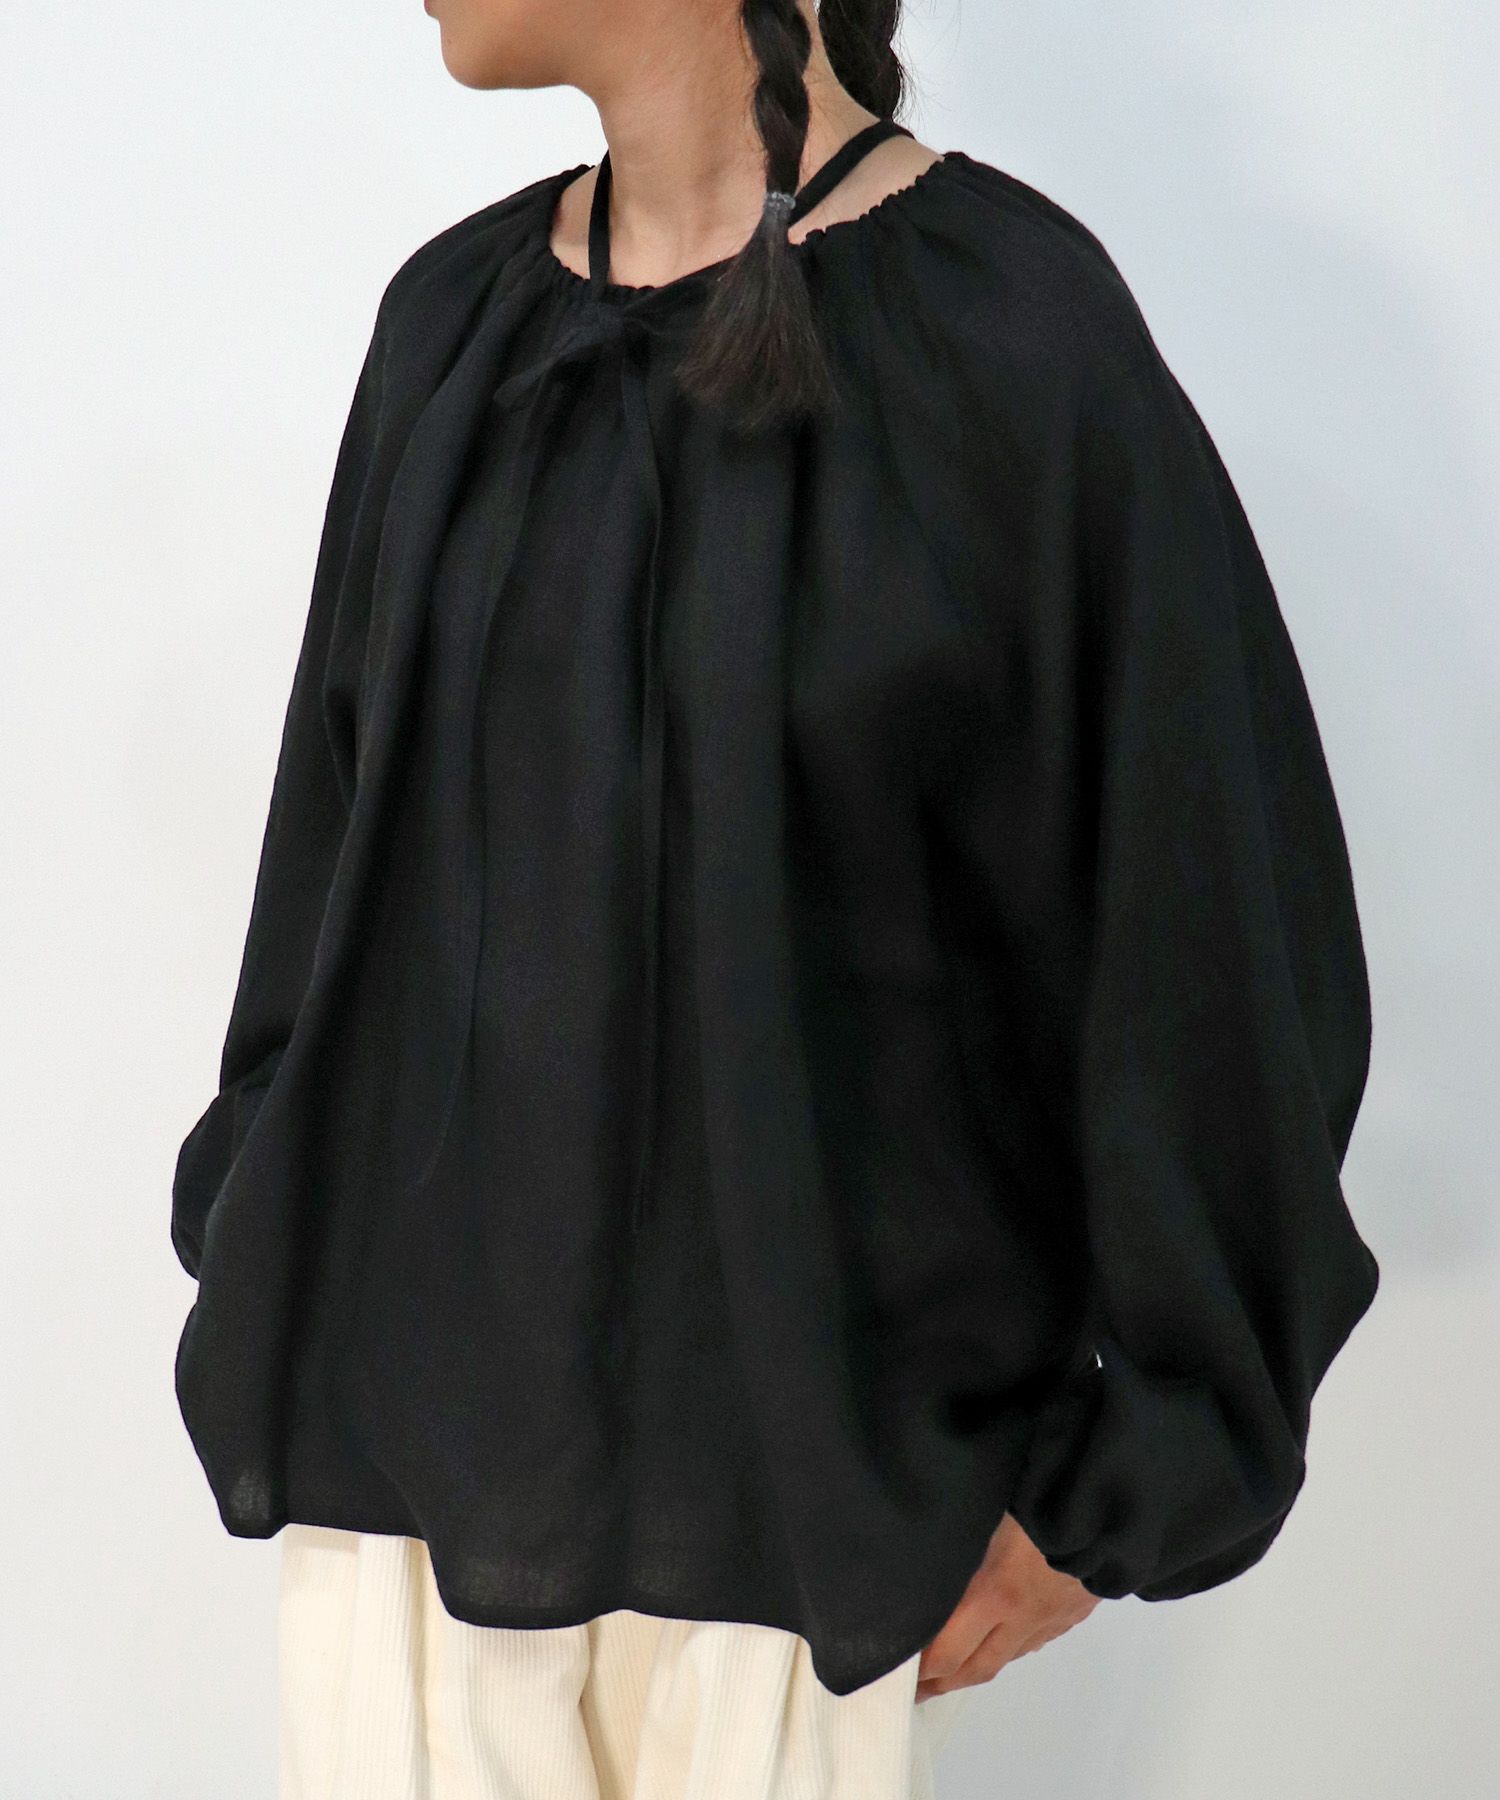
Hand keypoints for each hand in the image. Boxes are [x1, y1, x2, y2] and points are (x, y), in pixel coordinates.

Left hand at [915, 1512, 1100, 1698]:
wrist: (1105, 1513)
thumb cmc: (1040, 1502)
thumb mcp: (989, 1519)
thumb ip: (961, 1548)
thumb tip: (928, 1558)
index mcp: (994, 1595)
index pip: (948, 1650)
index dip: (923, 1668)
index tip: (901, 1669)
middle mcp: (1020, 1619)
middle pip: (976, 1668)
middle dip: (943, 1683)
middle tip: (920, 1689)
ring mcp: (1048, 1621)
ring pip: (1006, 1658)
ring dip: (976, 1668)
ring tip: (953, 1670)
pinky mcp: (1071, 1615)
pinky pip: (1034, 1641)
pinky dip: (1010, 1648)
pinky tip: (1001, 1640)